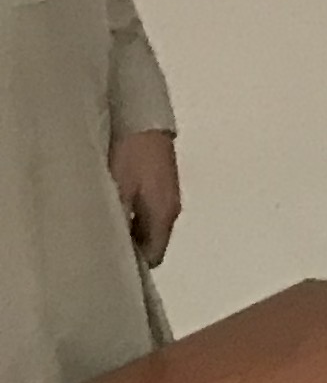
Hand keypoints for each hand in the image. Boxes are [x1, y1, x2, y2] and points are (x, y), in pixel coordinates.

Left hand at [108, 131, 179, 263]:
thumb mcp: (118, 191)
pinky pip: (147, 210)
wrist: (144, 117)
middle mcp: (171, 209)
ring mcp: (169, 194)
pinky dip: (132, 214)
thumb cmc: (131, 156)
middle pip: (151, 242)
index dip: (133, 264)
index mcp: (163, 216)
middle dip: (129, 247)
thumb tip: (111, 248)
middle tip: (99, 244)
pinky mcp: (162, 182)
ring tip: (101, 225)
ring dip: (129, 229)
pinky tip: (113, 205)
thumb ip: (117, 223)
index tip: (108, 263)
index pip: (153, 257)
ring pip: (148, 226)